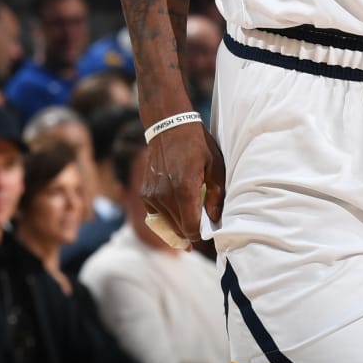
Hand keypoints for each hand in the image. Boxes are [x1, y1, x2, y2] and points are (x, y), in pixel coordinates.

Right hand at [139, 120, 225, 244]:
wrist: (168, 127)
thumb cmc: (196, 145)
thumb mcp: (215, 166)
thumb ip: (217, 195)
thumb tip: (215, 219)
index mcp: (184, 189)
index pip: (191, 229)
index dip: (201, 235)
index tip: (208, 232)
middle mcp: (165, 195)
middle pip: (179, 230)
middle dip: (192, 232)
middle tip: (203, 226)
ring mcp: (152, 195)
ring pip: (167, 225)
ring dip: (179, 225)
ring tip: (190, 216)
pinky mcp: (145, 193)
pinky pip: (156, 216)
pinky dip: (167, 217)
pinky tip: (177, 208)